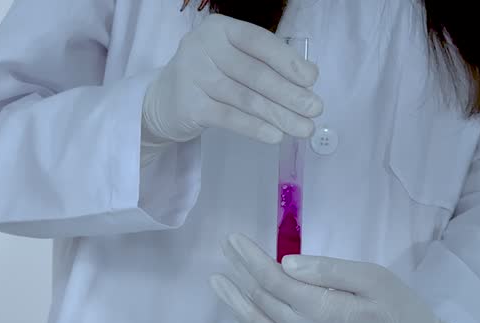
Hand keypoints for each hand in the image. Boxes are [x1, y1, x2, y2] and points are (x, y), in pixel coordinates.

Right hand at [142, 14, 322, 145]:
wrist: (164, 102)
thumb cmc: (209, 77)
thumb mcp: (232, 60)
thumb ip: (263, 64)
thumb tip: (306, 82)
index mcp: (221, 29)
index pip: (259, 42)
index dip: (288, 61)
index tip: (312, 79)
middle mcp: (204, 47)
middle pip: (256, 73)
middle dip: (290, 94)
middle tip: (315, 109)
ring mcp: (193, 75)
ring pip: (246, 98)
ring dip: (280, 115)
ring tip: (303, 128)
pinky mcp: (189, 105)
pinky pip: (230, 118)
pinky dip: (256, 128)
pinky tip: (275, 135)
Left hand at [210, 234, 466, 322]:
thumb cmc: (402, 315)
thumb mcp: (374, 279)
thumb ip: (329, 271)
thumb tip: (286, 264)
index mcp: (322, 311)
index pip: (273, 280)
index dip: (250, 258)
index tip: (233, 239)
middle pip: (260, 301)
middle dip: (239, 273)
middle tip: (224, 251)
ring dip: (234, 303)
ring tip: (218, 282)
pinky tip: (240, 316)